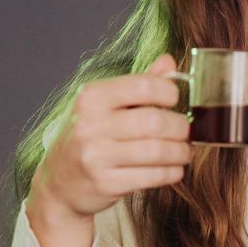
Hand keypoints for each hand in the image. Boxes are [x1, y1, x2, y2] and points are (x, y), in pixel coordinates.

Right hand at [26, 53, 191, 246]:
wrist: (60, 184)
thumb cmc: (90, 140)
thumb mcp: (105, 107)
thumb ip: (138, 85)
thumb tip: (169, 62)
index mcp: (91, 98)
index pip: (143, 86)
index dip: (169, 92)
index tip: (176, 101)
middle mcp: (90, 125)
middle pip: (154, 122)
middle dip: (180, 127)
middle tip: (187, 131)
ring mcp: (95, 156)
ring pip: (156, 151)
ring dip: (180, 152)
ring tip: (185, 151)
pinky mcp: (105, 183)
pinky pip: (152, 176)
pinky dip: (172, 172)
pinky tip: (174, 168)